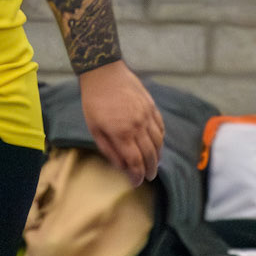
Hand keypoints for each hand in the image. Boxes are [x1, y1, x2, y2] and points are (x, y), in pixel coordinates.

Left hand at [77, 61, 164, 185]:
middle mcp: (138, 126)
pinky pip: (160, 127)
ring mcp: (147, 115)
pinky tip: (158, 144)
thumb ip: (109, 149)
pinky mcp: (151, 106)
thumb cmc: (94, 101)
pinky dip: (161, 139)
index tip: (137, 183)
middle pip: (150, 154)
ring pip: (159, 142)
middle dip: (150, 169)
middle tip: (149, 177)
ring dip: (158, 156)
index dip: (137, 175)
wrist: (103, 73)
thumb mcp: (94, 128)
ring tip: (155, 164)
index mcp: (122, 133)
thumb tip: (122, 166)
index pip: (135, 162)